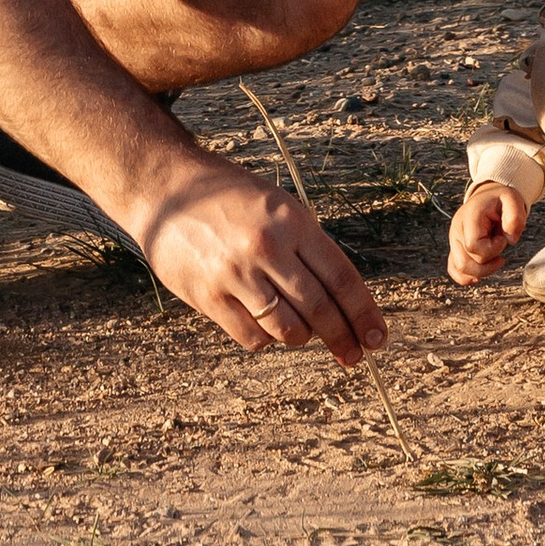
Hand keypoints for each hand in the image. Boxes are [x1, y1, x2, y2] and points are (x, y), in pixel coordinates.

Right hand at [124, 153, 387, 368]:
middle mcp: (267, 247)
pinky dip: (265, 339)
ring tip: (303, 333)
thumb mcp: (277, 206)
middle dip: (343, 337)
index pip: (341, 277)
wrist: (166, 189)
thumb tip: (342, 299)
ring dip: (302, 337)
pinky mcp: (208, 295)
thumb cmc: (230, 198)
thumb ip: (307, 247)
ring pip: (288, 329)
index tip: (378, 338)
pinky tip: (265, 328)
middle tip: (355, 356)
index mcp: (292, 221)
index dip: (364, 313)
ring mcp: (236, 273)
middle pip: (319, 307)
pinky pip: (251, 337)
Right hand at [447, 179, 528, 283]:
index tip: (503, 239)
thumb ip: (515, 217)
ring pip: (459, 268)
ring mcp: (454, 240)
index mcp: (469, 217)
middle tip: (501, 254)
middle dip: (487, 265)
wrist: (488, 197)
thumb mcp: (512, 199)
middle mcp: (457, 230)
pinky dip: (466, 277)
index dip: (492, 249)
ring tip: (494, 260)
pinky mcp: (456, 248)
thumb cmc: (499, 200)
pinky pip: (454, 270)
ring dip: (480, 272)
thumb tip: (511, 240)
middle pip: (464, 262)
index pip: (473, 245)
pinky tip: (480, 274)